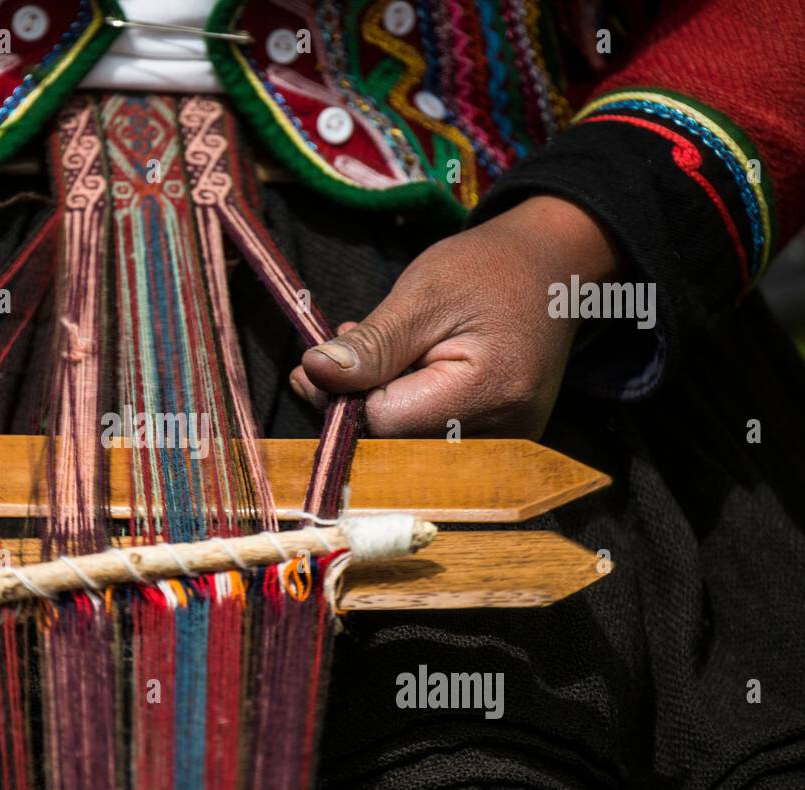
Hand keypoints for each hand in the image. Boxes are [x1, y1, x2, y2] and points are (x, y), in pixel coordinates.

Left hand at [291, 196, 621, 437]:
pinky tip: (404, 370)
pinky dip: (407, 407)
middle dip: (357, 401)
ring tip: (381, 351)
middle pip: (396, 443)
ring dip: (379, 403)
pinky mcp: (503, 440)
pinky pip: (434, 437)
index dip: (342, 397)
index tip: (314, 365)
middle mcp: (506, 432)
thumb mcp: (424, 293)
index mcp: (488, 392)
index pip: (385, 423)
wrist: (555, 266)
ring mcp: (510, 442)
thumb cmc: (490, 269)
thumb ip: (372, 344)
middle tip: (342, 348)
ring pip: (410, 444)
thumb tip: (313, 374)